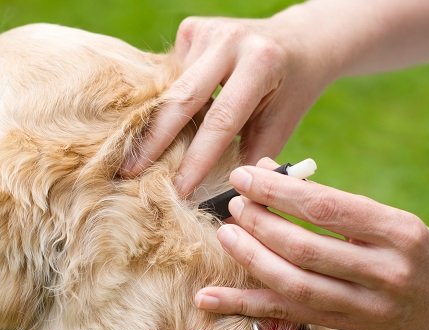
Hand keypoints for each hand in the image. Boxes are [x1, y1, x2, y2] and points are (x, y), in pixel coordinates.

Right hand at [121, 13, 335, 195]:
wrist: (298, 41)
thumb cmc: (290, 91)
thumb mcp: (281, 125)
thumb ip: (251, 158)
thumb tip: (221, 202)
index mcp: (260, 63)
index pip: (221, 120)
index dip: (197, 159)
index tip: (178, 190)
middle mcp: (230, 40)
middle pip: (182, 98)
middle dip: (155, 140)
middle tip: (129, 173)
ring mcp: (208, 30)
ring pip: (172, 87)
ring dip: (159, 123)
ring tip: (137, 157)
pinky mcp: (192, 28)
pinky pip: (172, 75)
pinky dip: (169, 101)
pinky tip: (168, 118)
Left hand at [195, 158, 428, 329]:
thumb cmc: (417, 253)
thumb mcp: (392, 221)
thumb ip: (337, 205)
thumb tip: (272, 176)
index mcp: (398, 232)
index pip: (328, 208)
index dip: (279, 191)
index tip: (245, 175)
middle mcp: (384, 271)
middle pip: (306, 248)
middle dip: (261, 224)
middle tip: (234, 204)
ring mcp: (365, 306)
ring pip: (295, 284)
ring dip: (251, 259)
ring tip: (226, 235)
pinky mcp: (346, 328)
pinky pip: (288, 315)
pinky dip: (244, 306)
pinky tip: (208, 298)